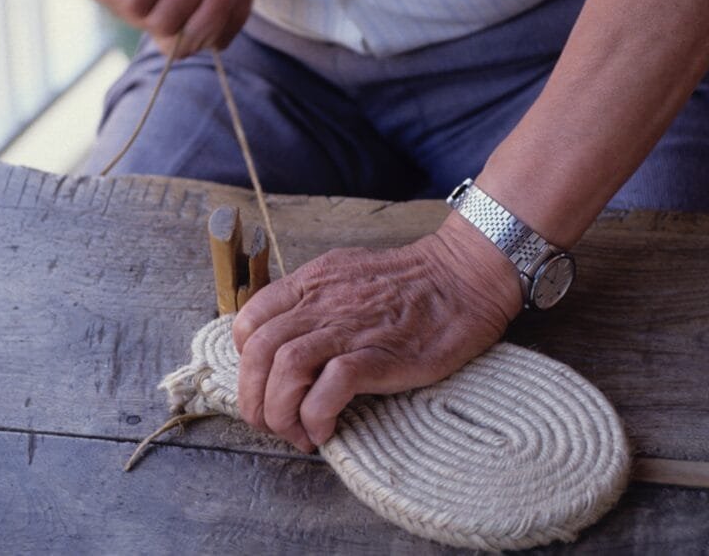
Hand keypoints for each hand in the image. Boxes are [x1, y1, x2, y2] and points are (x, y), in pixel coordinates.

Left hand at [231, 212, 523, 452]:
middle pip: (258, 352)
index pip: (249, 320)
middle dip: (253, 398)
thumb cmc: (411, 282)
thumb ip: (315, 299)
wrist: (463, 277)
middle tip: (269, 423)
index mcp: (311, 283)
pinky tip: (324, 430)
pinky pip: (329, 389)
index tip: (264, 383)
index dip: (245, 361)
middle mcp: (321, 304)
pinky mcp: (379, 356)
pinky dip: (316, 416)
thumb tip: (289, 337)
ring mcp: (349, 329)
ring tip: (297, 432)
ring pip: (285, 370)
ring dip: (280, 412)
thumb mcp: (348, 274)